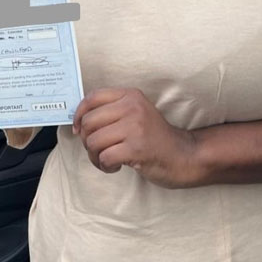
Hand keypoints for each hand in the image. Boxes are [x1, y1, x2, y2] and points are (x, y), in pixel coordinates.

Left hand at [72, 88, 198, 188]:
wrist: (183, 155)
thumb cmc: (154, 137)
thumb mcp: (135, 114)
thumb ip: (112, 111)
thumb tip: (78, 121)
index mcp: (130, 95)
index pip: (92, 98)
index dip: (78, 114)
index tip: (78, 129)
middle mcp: (132, 107)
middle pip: (88, 122)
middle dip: (87, 141)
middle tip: (98, 150)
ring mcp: (135, 127)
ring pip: (93, 142)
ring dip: (95, 157)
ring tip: (108, 160)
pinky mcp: (137, 148)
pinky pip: (104, 157)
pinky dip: (105, 166)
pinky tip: (116, 166)